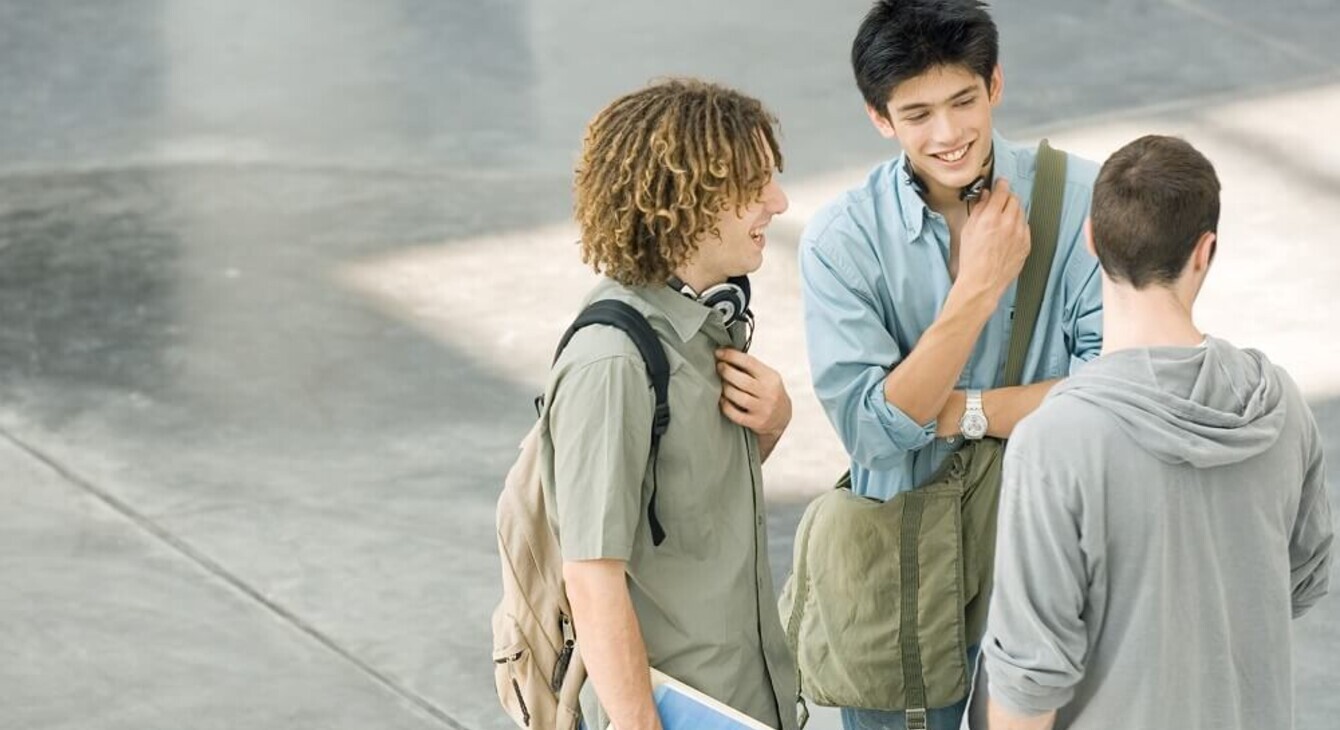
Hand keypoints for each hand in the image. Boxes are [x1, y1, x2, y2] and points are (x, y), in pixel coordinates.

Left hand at [715, 348, 790, 439]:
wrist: (782, 416)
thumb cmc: (769, 391)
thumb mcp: (766, 376)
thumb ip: (750, 367)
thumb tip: (726, 353)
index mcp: (771, 377)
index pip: (749, 362)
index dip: (731, 356)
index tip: (719, 352)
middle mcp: (769, 393)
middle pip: (742, 380)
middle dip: (726, 371)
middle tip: (718, 367)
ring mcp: (763, 409)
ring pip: (738, 397)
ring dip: (725, 389)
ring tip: (720, 384)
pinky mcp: (756, 422)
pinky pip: (735, 414)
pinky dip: (726, 406)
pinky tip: (722, 400)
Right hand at [957, 179, 1029, 300]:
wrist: (983, 282)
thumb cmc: (972, 259)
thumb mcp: (968, 230)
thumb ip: (978, 210)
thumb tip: (985, 197)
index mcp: (991, 217)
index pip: (1002, 191)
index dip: (1001, 184)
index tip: (1000, 183)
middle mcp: (1008, 223)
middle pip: (1014, 199)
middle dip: (1007, 198)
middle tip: (1000, 201)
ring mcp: (1020, 234)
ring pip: (1021, 212)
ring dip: (1013, 211)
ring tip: (1003, 219)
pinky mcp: (1026, 244)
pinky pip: (1025, 227)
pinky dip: (1018, 225)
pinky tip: (1008, 233)